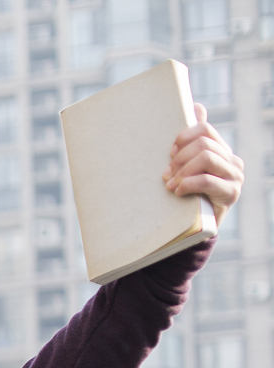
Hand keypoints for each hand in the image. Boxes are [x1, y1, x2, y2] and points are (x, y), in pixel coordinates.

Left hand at [166, 105, 244, 227]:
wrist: (194, 227)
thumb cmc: (186, 193)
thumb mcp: (186, 166)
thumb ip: (192, 140)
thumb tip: (196, 106)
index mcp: (221, 149)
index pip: (204, 129)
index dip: (183, 138)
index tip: (169, 153)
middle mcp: (232, 160)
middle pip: (204, 143)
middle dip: (180, 157)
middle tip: (166, 174)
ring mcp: (235, 176)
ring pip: (206, 158)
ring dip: (182, 171)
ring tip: (169, 185)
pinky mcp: (232, 193)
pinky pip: (208, 180)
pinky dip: (188, 184)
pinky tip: (177, 191)